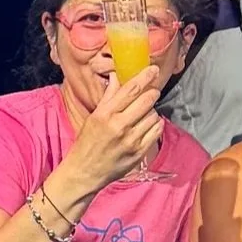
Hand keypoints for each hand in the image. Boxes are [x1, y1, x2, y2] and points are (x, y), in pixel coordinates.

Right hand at [64, 64, 165, 194]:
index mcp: (105, 114)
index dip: (145, 77)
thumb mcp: (94, 116)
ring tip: (142, 114)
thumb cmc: (87, 142)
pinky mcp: (139, 152)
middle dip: (152, 92)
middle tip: (151, 91)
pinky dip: (155, 124)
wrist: (84, 172)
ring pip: (153, 115)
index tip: (154, 69)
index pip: (131, 90)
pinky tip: (147, 125)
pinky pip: (156, 131)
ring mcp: (131, 140)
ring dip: (151, 111)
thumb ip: (109, 96)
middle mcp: (119, 126)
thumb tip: (117, 75)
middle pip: (146, 100)